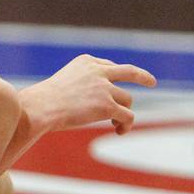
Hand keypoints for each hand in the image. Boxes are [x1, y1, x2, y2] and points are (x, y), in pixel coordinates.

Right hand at [20, 54, 155, 137]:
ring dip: (124, 113)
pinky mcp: (108, 105)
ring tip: (117, 125)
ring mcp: (104, 87)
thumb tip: (89, 104)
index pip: (108, 67)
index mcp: (86, 62)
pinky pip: (127, 116)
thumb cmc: (43, 101)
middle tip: (151, 82)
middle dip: (142, 76)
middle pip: (129, 72)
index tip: (115, 84)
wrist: (41, 108)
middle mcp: (98, 71)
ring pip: (127, 100)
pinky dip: (126, 124)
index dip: (113, 78)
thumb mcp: (62, 85)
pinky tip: (119, 131)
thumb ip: (79, 87)